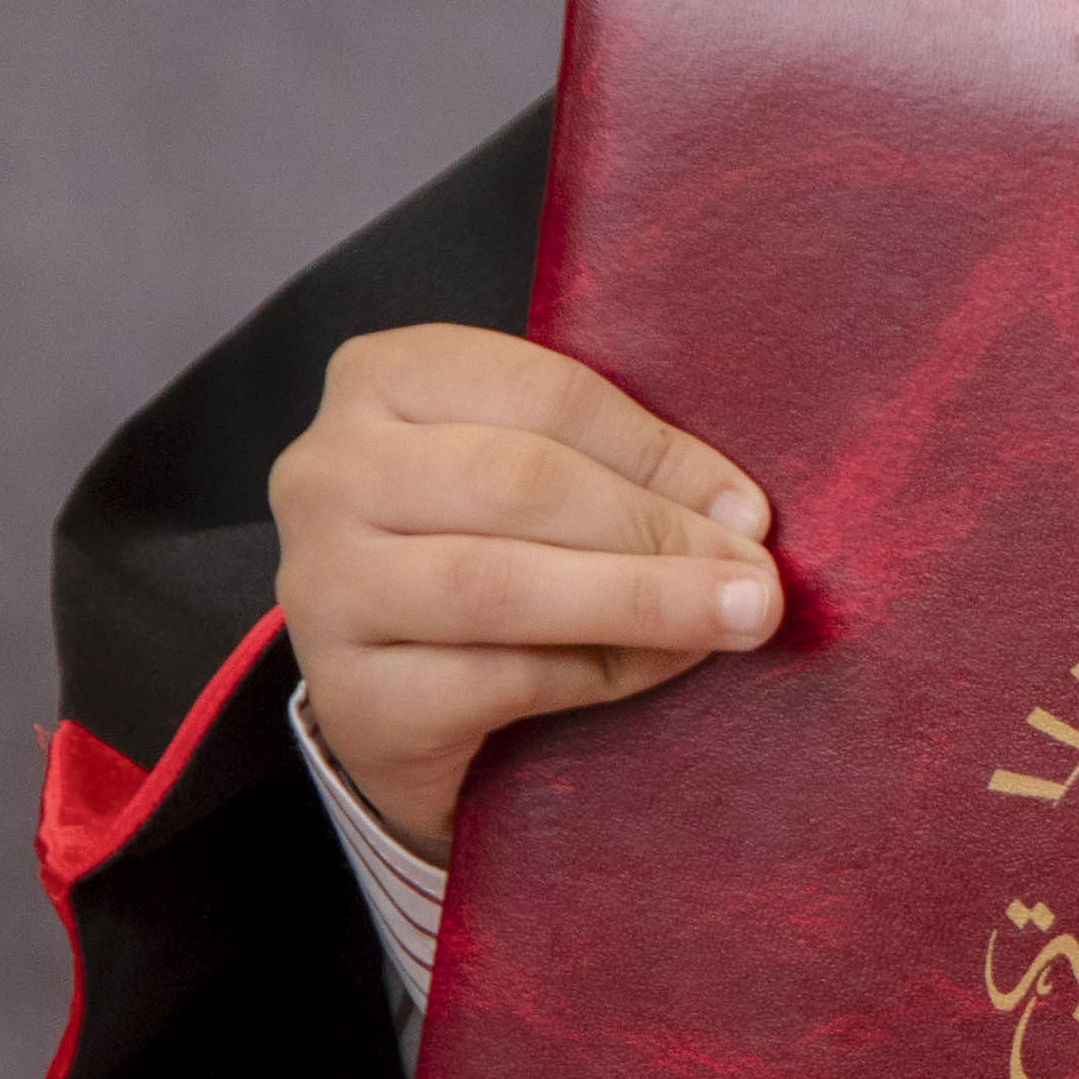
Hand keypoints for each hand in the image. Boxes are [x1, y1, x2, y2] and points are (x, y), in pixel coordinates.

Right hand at [271, 324, 778, 862]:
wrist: (392, 700)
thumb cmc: (481, 553)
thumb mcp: (530, 478)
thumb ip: (609, 468)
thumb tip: (739, 515)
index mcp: (381, 378)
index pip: (542, 392)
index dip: (658, 452)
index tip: (748, 506)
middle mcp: (327, 472)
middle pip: (520, 482)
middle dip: (657, 529)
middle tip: (755, 575)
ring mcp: (322, 586)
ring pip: (500, 584)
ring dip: (641, 600)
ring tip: (736, 617)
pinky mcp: (348, 694)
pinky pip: (496, 678)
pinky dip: (597, 671)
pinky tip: (660, 666)